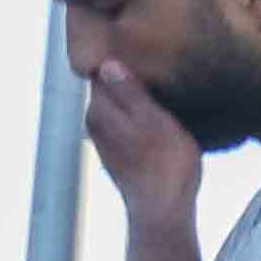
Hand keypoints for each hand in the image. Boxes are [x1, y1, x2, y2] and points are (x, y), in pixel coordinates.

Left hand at [76, 56, 201, 225]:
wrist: (162, 206)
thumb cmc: (165, 161)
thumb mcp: (155, 119)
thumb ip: (130, 91)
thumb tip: (108, 63)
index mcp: (101, 107)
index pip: (103, 69)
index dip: (121, 59)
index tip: (142, 54)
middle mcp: (95, 120)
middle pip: (108, 88)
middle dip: (126, 79)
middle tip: (155, 71)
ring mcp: (103, 138)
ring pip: (116, 107)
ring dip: (133, 101)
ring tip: (158, 95)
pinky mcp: (115, 153)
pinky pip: (123, 124)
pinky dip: (136, 119)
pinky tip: (155, 123)